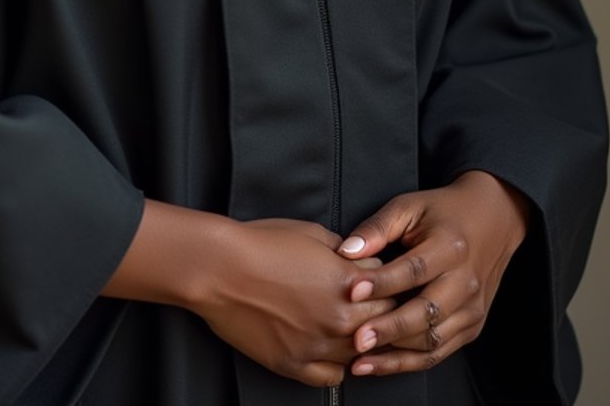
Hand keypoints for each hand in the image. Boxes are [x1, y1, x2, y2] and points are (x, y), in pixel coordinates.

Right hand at [192, 217, 392, 389]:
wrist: (219, 269)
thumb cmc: (261, 244)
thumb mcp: (312, 233)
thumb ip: (343, 251)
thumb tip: (358, 260)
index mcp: (348, 283)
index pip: (390, 287)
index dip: (384, 280)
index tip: (378, 278)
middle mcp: (339, 320)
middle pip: (383, 323)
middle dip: (379, 310)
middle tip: (369, 302)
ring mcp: (317, 347)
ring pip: (361, 354)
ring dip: (360, 340)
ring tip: (350, 326)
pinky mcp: (294, 366)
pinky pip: (332, 377)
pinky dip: (335, 365)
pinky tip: (328, 348)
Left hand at [335, 171, 531, 378]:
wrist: (492, 220)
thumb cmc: (444, 212)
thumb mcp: (410, 207)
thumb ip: (378, 228)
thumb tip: (346, 251)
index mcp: (450, 247)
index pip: (413, 269)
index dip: (382, 282)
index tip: (352, 292)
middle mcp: (465, 281)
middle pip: (425, 312)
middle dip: (389, 328)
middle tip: (357, 339)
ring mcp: (472, 308)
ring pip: (432, 339)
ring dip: (395, 354)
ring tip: (362, 358)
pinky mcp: (472, 326)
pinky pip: (440, 352)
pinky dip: (409, 362)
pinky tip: (382, 364)